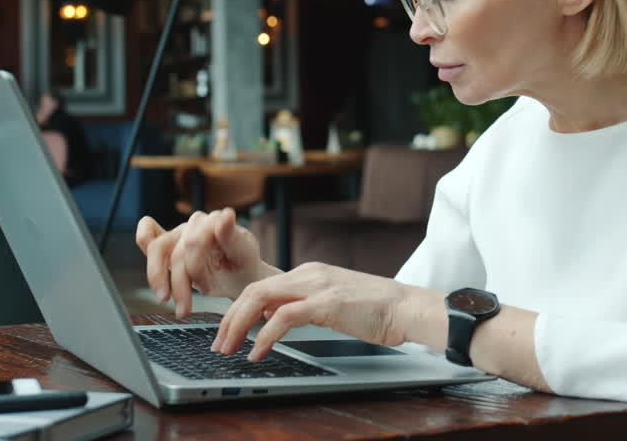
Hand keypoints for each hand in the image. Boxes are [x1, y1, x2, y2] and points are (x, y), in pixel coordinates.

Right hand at [135, 209, 272, 316]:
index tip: (206, 290)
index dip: (197, 268)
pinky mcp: (169, 243)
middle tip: (186, 308)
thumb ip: (231, 235)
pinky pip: (148, 235)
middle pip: (176, 250)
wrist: (240, 276)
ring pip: (157, 248)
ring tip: (165, 300)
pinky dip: (143, 239)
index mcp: (215, 221)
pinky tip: (147, 257)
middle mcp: (195, 223)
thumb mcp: (244, 254)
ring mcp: (180, 232)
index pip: (195, 240)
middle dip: (180, 283)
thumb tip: (226, 213)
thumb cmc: (243, 265)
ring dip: (158, 278)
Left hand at [211, 263, 438, 360]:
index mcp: (309, 272)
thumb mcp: (332, 302)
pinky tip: (258, 352)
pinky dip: (264, 336)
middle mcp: (309, 274)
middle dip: (229, 318)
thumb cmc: (376, 310)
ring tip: (229, 348)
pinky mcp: (327, 303)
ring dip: (238, 326)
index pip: (262, 285)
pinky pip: (283, 317)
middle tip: (219, 344)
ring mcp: (317, 286)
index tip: (228, 331)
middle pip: (253, 289)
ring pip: (260, 298)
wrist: (407, 308)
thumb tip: (274, 315)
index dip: (238, 309)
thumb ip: (304, 305)